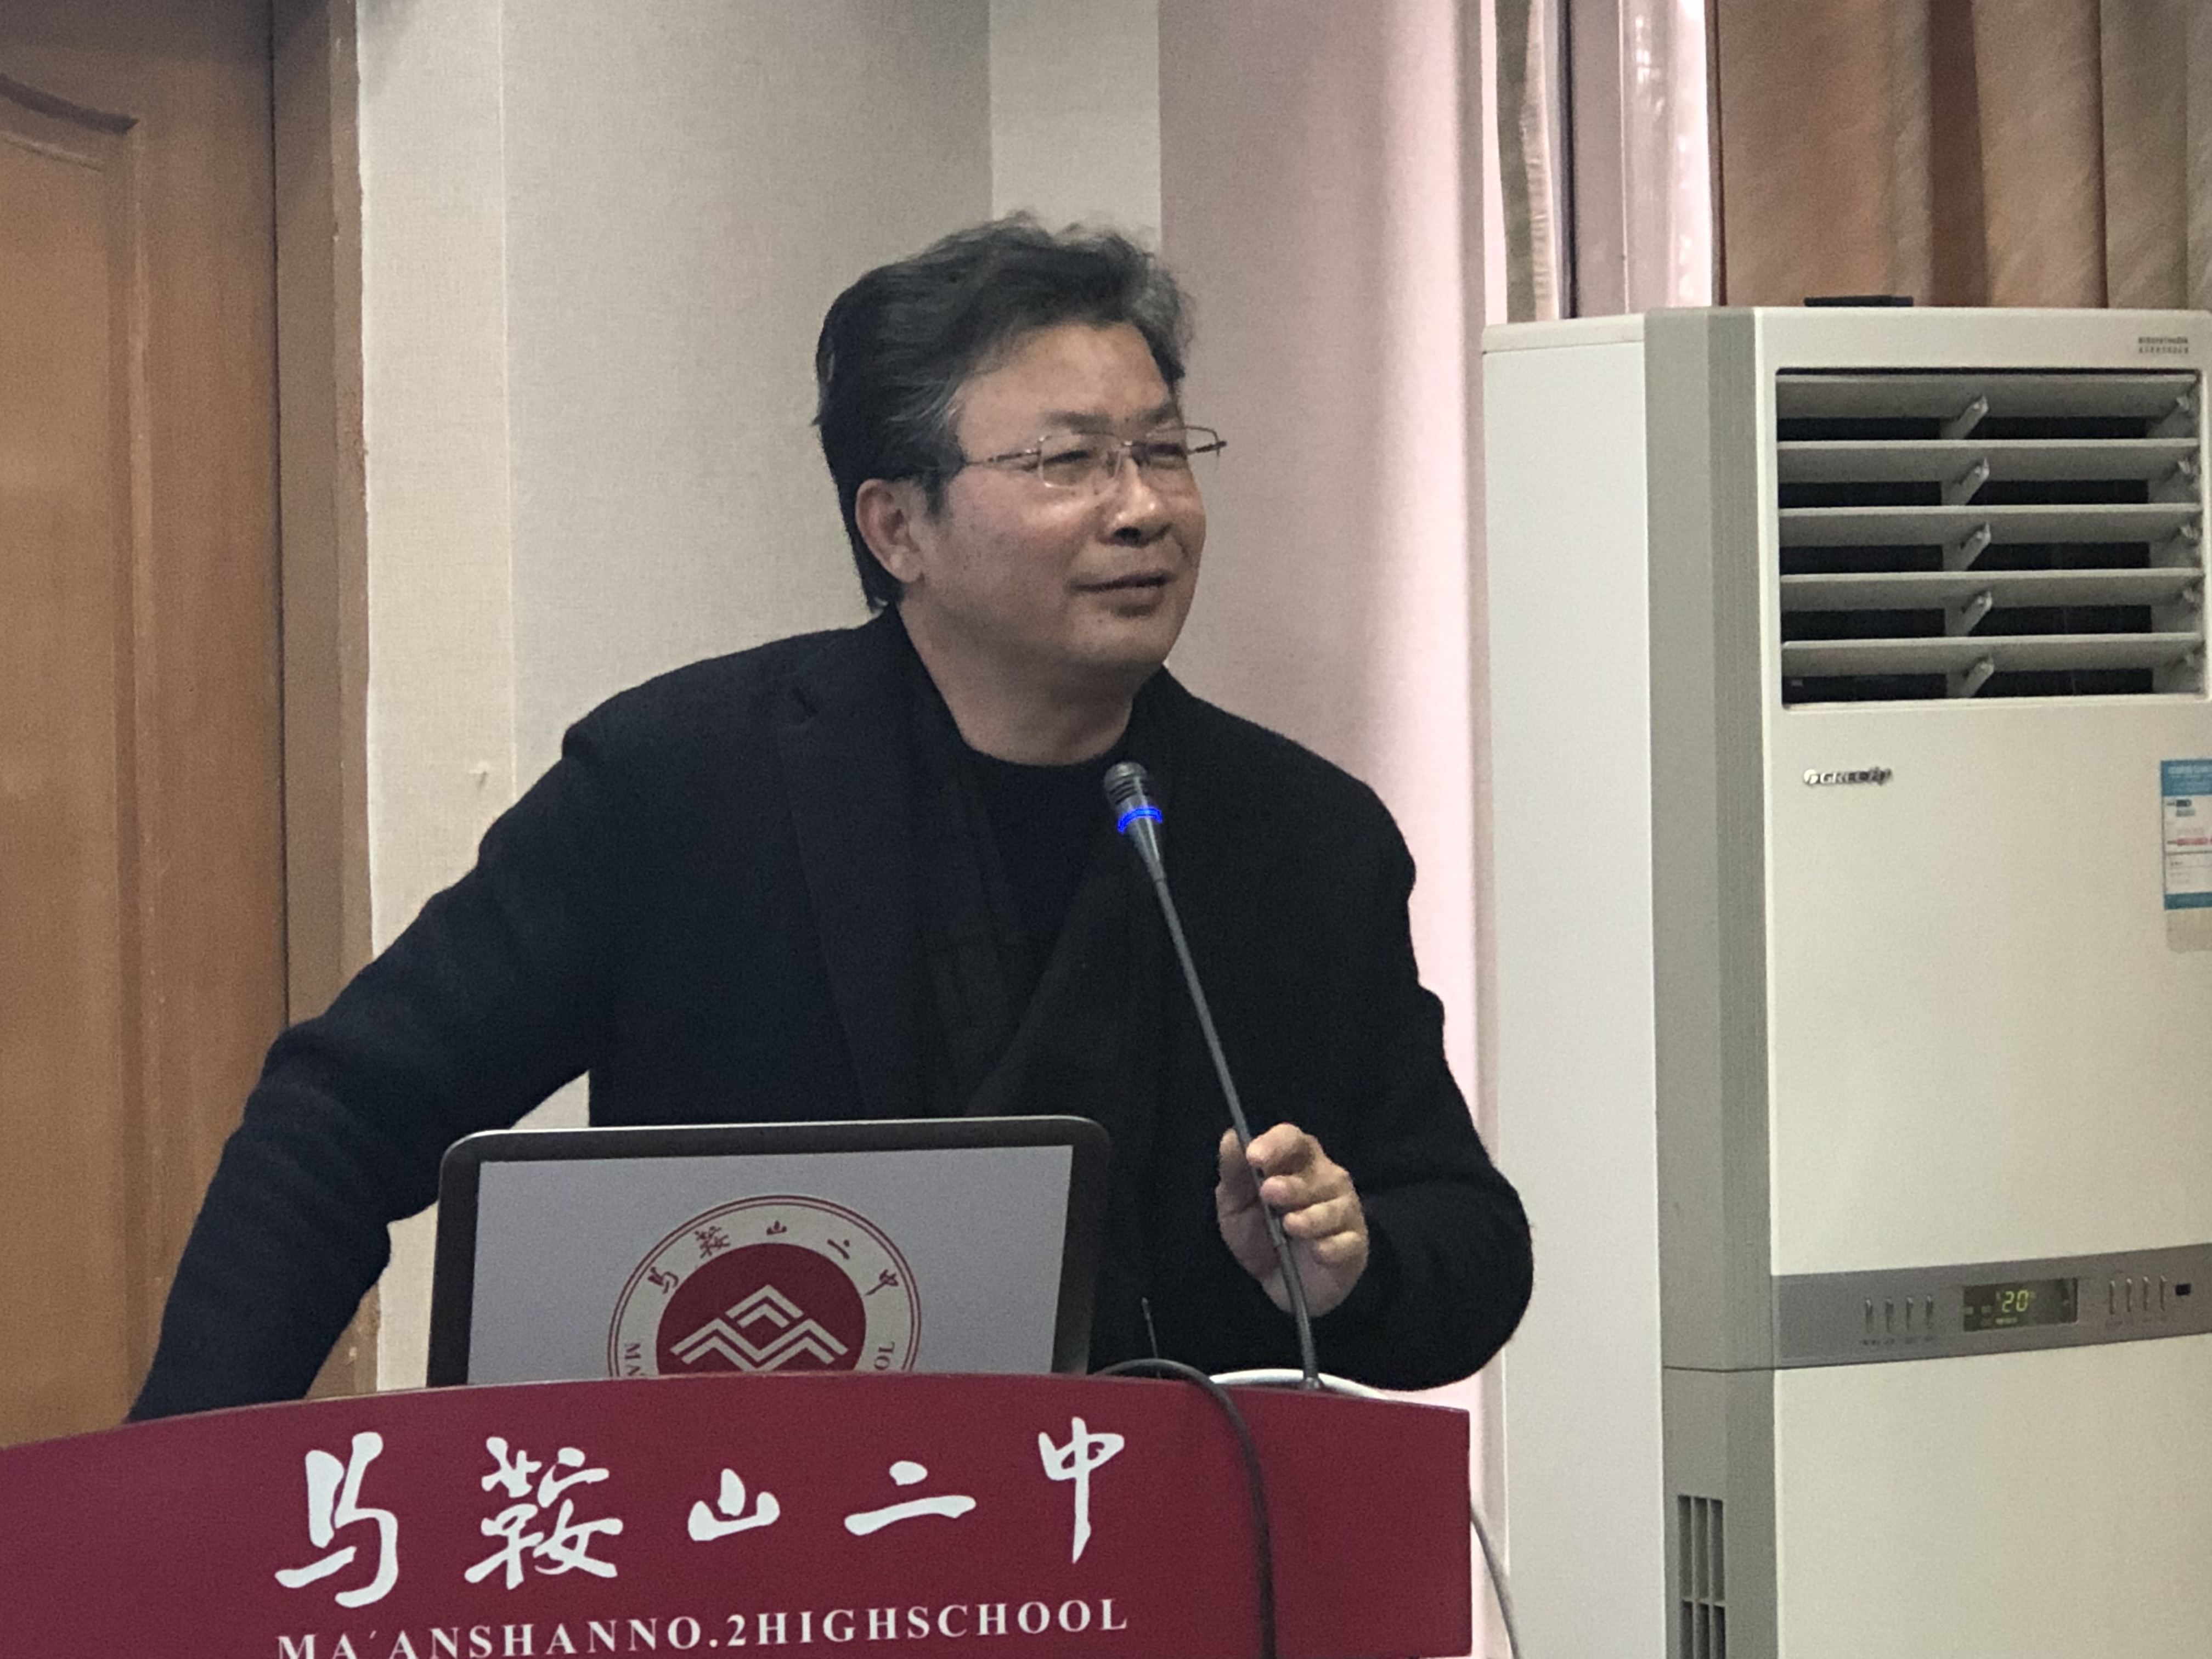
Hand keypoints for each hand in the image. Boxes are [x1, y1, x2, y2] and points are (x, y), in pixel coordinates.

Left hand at [1214, 1123, 1369, 1316]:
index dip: (1275, 1145)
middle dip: (1292, 1183)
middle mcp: (1326, 1179)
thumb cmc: (1259, 1233)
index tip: (1254, 1156)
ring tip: (1289, 1225)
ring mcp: (1344, 1211)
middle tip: (1269, 1192)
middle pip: (1316, 1173)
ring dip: (1312, 1216)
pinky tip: (1318, 1251)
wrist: (1277, 1284)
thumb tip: (1231, 1138)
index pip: (1292, 1140)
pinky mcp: (1354, 1245)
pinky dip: (1333, 1246)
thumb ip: (1234, 1172)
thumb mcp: (1236, 1204)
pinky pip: (1348, 1242)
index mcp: (1295, 1161)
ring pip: (1335, 1207)